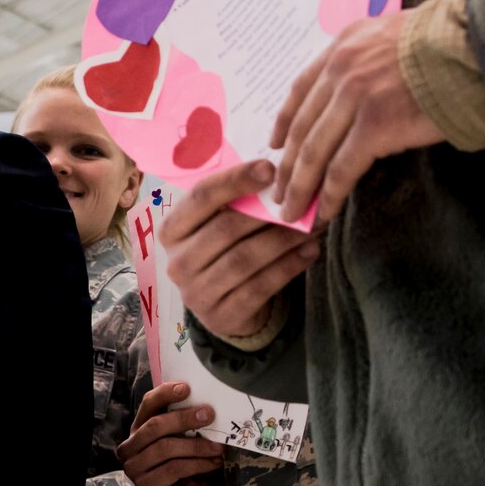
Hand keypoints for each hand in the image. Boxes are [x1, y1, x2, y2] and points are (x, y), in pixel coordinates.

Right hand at [116, 383, 224, 485]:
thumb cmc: (189, 462)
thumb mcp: (186, 438)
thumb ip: (186, 423)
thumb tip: (206, 403)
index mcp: (138, 429)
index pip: (147, 406)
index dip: (164, 394)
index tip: (187, 388)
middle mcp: (130, 448)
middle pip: (155, 426)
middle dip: (184, 419)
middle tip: (209, 415)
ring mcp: (134, 468)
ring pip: (165, 448)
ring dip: (196, 446)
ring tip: (218, 447)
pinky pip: (173, 469)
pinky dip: (197, 464)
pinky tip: (213, 463)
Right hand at [160, 160, 318, 340]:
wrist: (222, 307)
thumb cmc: (224, 252)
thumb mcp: (218, 225)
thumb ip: (238, 204)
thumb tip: (281, 176)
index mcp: (171, 231)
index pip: (200, 197)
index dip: (235, 180)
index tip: (271, 169)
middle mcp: (176, 262)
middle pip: (225, 229)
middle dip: (268, 214)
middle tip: (303, 202)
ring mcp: (195, 292)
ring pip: (244, 259)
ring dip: (284, 240)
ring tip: (313, 227)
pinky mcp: (220, 316)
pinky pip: (259, 287)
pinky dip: (289, 267)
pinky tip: (310, 252)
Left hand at [271, 11, 442, 224]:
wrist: (477, 43)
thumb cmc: (448, 44)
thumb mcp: (393, 37)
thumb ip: (367, 60)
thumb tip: (354, 94)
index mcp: (345, 45)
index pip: (301, 90)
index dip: (283, 123)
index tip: (273, 146)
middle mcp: (342, 69)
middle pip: (302, 127)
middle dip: (286, 166)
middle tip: (278, 192)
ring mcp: (355, 97)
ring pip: (313, 152)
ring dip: (299, 188)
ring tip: (291, 212)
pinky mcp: (375, 126)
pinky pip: (341, 169)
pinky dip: (330, 195)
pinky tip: (324, 212)